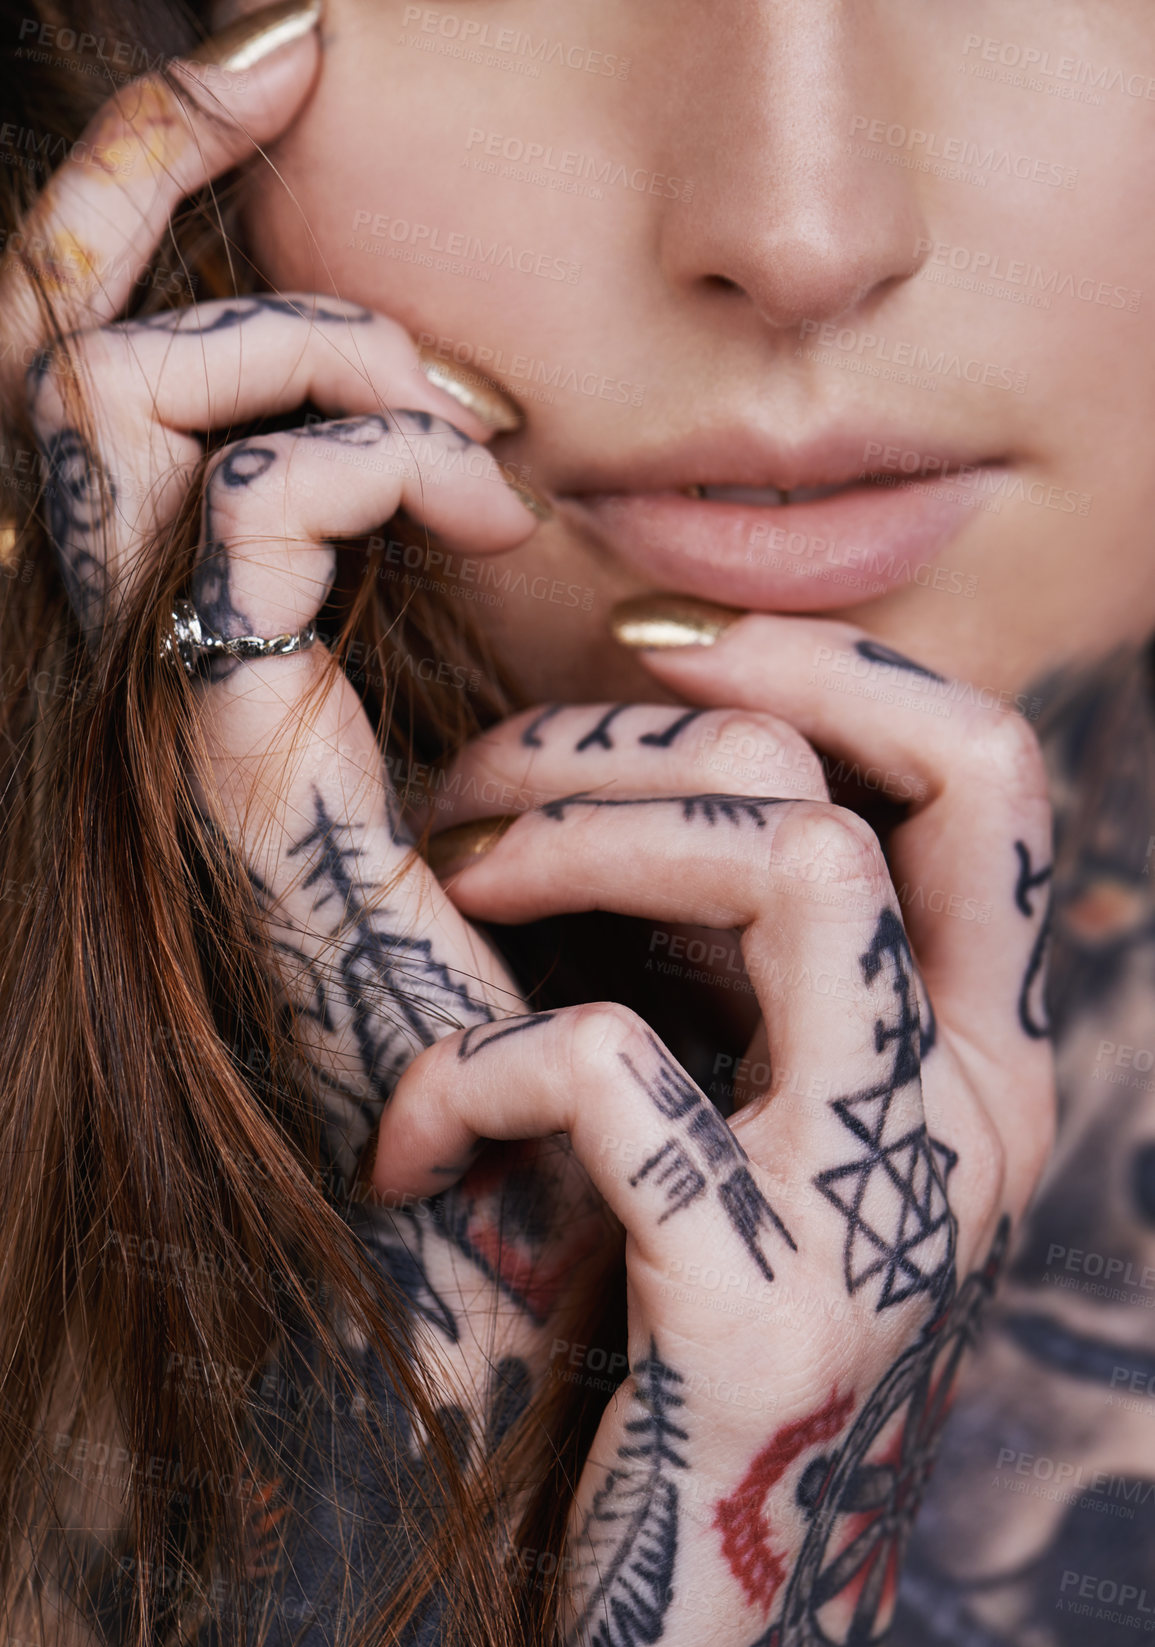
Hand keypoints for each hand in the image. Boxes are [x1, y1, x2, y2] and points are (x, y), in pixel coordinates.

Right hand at [16, 35, 610, 1412]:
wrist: (456, 1135)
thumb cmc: (470, 922)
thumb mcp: (417, 686)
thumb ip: (386, 563)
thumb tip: (470, 428)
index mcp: (139, 609)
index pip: (69, 344)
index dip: (141, 166)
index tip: (283, 50)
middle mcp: (96, 638)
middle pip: (41, 331)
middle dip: (162, 176)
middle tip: (315, 124)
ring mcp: (139, 695)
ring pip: (118, 394)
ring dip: (315, 351)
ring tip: (466, 435)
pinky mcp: (220, 755)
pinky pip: (251, 515)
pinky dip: (375, 461)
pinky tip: (489, 509)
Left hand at [372, 624, 1054, 1646]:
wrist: (711, 1630)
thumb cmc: (691, 1332)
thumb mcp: (760, 1119)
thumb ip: (753, 974)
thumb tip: (644, 771)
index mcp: (980, 1057)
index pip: (986, 770)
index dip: (834, 663)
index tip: (658, 640)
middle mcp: (979, 1114)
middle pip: (887, 781)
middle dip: (642, 731)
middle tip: (477, 785)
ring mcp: (888, 1210)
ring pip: (792, 867)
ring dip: (572, 839)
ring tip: (447, 889)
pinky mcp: (771, 1317)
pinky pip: (615, 1075)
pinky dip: (473, 1065)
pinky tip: (406, 1144)